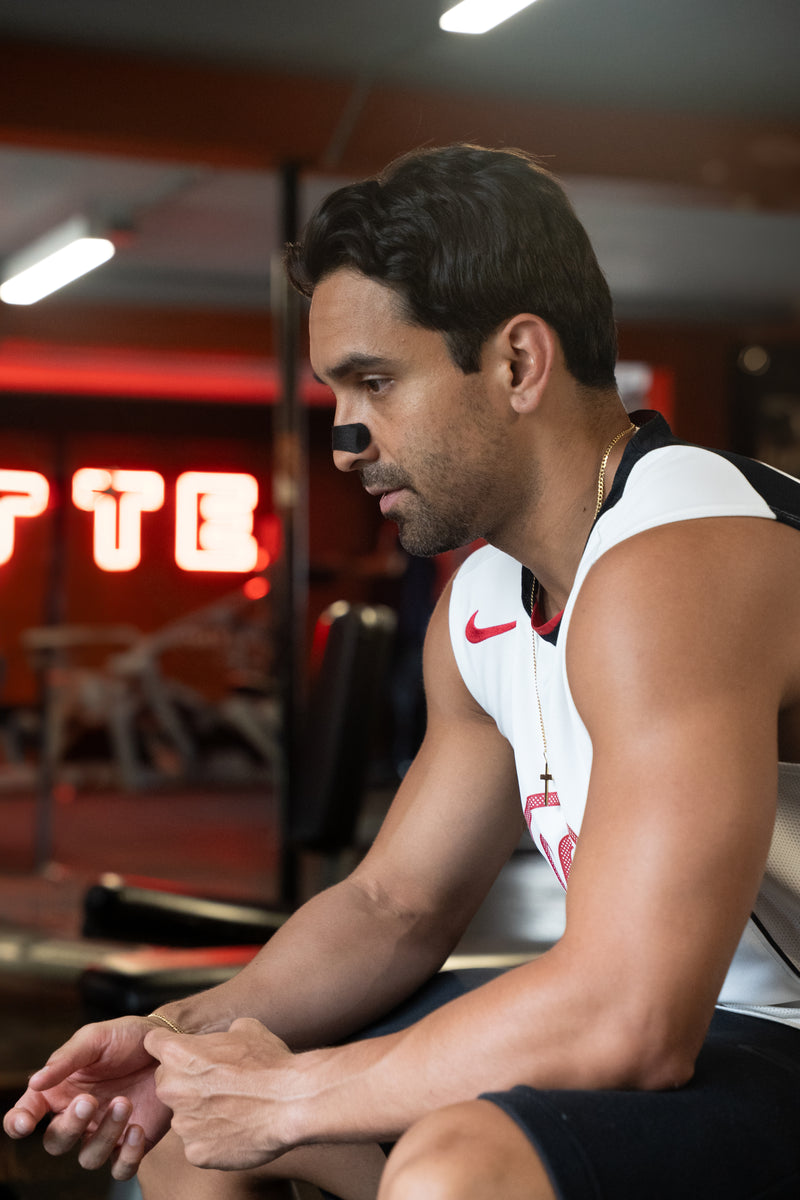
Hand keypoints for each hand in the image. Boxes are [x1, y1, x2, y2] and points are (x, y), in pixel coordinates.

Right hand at [3, 1015, 171, 1180]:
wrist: (170, 1043)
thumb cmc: (128, 1037)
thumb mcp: (96, 1038)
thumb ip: (66, 1059)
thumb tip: (35, 1081)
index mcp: (61, 1090)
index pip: (27, 1113)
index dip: (18, 1122)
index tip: (25, 1123)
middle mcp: (79, 1116)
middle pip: (56, 1142)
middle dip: (69, 1125)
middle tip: (89, 1100)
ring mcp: (104, 1132)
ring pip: (88, 1158)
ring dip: (103, 1135)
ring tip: (124, 1102)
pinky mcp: (132, 1144)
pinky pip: (120, 1169)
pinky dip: (126, 1156)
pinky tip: (137, 1129)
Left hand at [145, 1017, 295, 1169]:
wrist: (292, 1102)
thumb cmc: (271, 1063)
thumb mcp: (247, 1029)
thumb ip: (221, 1034)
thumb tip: (224, 1037)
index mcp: (180, 1054)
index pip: (153, 1043)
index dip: (168, 1046)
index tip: (180, 1051)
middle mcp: (173, 1088)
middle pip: (165, 1082)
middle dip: (184, 1081)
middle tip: (215, 1083)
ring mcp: (182, 1124)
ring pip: (182, 1115)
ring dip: (198, 1112)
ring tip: (231, 1107)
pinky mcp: (195, 1152)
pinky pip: (196, 1143)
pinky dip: (211, 1138)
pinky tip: (234, 1127)